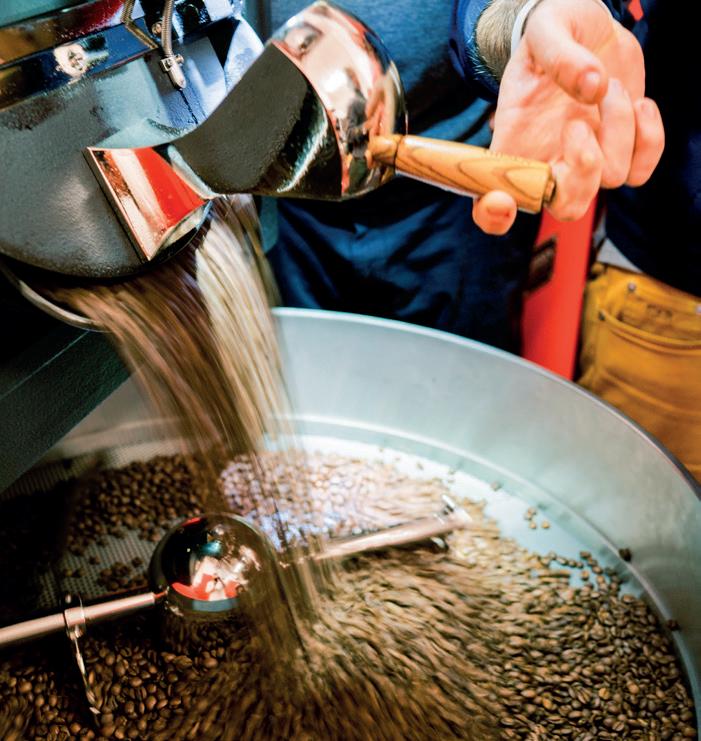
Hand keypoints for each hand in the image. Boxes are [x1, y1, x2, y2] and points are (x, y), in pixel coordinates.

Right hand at [473, 0, 664, 234]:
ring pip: (609, 178)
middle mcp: (548, 162)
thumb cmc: (554, 34)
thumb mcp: (546, 28)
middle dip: (581, 174)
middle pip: (566, 206)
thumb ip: (559, 53)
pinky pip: (640, 171)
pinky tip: (637, 103)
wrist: (587, 30)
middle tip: (576, 125)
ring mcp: (586, 160)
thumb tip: (592, 87)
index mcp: (513, 146)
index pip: (492, 201)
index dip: (493, 214)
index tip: (502, 200)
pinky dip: (647, 138)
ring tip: (606, 87)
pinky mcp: (621, 151)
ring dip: (617, 127)